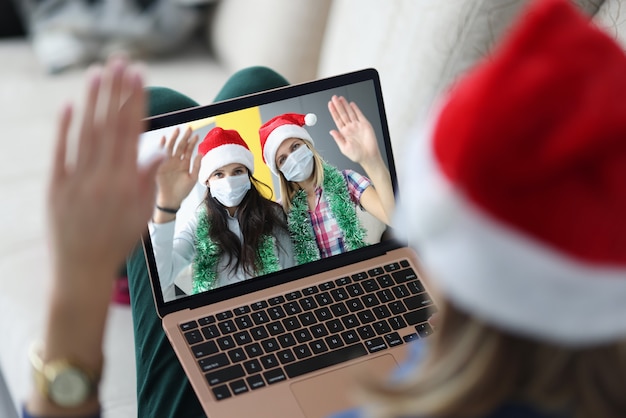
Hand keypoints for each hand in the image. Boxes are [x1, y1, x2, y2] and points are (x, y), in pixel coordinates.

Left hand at [47, 56, 161, 289]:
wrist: (81, 270)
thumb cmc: (117, 242)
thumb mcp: (142, 215)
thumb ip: (147, 180)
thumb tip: (159, 150)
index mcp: (124, 183)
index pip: (131, 134)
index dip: (136, 103)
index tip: (140, 78)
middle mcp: (100, 177)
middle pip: (109, 126)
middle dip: (116, 92)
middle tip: (121, 63)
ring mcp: (75, 180)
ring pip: (86, 134)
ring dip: (93, 102)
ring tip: (99, 74)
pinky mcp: (54, 186)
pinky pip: (59, 153)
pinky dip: (64, 129)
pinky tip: (69, 106)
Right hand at [155, 126, 200, 208]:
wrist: (170, 200)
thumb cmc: (182, 191)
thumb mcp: (192, 178)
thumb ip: (196, 166)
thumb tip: (200, 154)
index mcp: (184, 164)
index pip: (188, 150)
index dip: (192, 143)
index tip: (197, 135)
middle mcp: (176, 161)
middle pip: (180, 146)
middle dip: (185, 137)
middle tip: (189, 128)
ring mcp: (168, 163)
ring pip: (171, 148)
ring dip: (174, 139)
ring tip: (178, 130)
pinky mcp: (160, 166)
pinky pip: (160, 154)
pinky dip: (161, 146)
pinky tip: (164, 139)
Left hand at [328, 95, 382, 167]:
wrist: (369, 157)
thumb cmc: (357, 155)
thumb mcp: (344, 148)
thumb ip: (338, 139)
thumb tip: (331, 131)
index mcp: (344, 133)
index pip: (337, 119)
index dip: (333, 112)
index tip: (330, 105)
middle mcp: (350, 128)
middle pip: (342, 114)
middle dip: (338, 106)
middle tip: (334, 98)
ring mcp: (357, 125)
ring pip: (350, 113)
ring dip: (345, 105)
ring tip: (340, 98)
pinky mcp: (365, 125)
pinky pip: (359, 115)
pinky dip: (356, 109)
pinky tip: (351, 104)